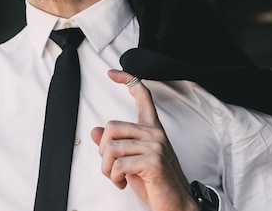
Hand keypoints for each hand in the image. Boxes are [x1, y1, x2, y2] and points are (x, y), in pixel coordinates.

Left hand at [91, 70, 197, 210]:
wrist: (176, 206)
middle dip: (102, 150)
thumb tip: (95, 131)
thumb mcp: (130, 161)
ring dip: (106, 167)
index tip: (113, 73)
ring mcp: (156, 146)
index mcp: (152, 129)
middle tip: (110, 167)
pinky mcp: (154, 161)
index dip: (128, 80)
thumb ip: (115, 144)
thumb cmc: (154, 184)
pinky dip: (114, 176)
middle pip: (111, 126)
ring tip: (116, 177)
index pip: (142, 96)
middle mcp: (156, 133)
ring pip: (111, 147)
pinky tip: (122, 183)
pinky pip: (118, 163)